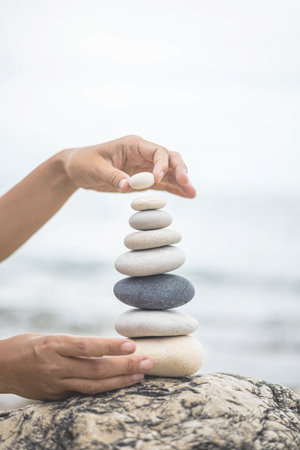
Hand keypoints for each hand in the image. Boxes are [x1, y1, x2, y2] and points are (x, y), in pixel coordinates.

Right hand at [0, 334, 151, 399]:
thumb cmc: (27, 346)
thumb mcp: (48, 337)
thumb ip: (73, 344)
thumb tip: (104, 347)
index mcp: (53, 345)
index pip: (86, 346)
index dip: (110, 347)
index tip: (131, 345)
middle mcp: (56, 366)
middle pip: (95, 369)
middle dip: (124, 366)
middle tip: (147, 362)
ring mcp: (56, 384)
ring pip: (92, 386)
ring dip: (119, 381)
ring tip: (140, 375)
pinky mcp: (55, 397)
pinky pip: (82, 394)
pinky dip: (103, 390)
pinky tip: (119, 385)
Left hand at [63, 135, 195, 196]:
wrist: (76, 169)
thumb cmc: (84, 163)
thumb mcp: (95, 169)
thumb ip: (113, 177)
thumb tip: (127, 187)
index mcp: (133, 145)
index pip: (156, 151)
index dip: (162, 164)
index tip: (157, 180)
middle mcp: (142, 153)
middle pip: (169, 158)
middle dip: (179, 170)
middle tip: (186, 184)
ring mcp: (144, 166)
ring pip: (169, 171)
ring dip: (181, 181)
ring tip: (192, 193)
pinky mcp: (142, 180)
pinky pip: (162, 183)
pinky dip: (174, 189)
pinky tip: (186, 195)